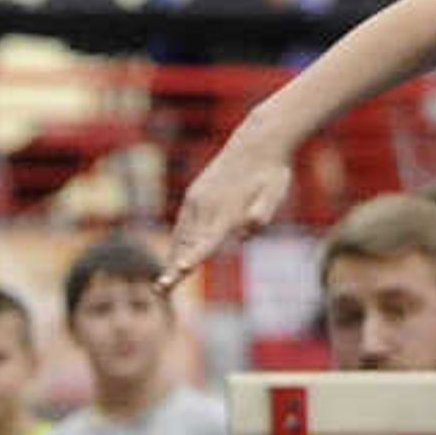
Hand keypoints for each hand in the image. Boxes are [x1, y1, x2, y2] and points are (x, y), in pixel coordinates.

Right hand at [163, 141, 291, 282]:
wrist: (257, 143)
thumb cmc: (270, 173)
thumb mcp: (275, 193)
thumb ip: (261, 214)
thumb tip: (246, 232)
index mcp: (225, 210)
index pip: (206, 240)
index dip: (193, 257)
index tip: (180, 271)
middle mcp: (205, 206)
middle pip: (186, 244)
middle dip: (173, 269)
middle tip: (160, 291)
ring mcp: (196, 199)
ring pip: (181, 235)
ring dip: (173, 257)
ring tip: (164, 282)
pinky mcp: (194, 194)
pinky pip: (183, 224)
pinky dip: (178, 242)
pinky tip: (177, 254)